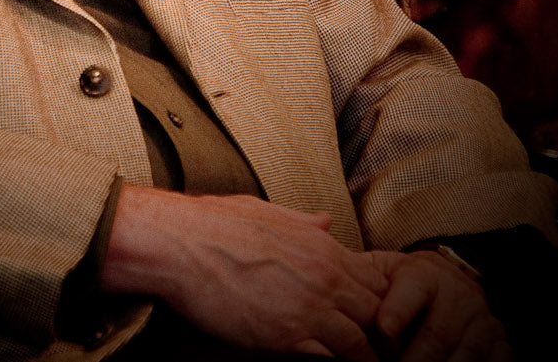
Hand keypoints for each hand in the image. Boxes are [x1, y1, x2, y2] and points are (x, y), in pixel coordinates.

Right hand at [100, 187, 387, 360]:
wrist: (182, 243)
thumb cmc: (217, 223)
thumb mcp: (267, 211)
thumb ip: (304, 222)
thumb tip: (326, 221)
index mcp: (321, 246)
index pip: (374, 281)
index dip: (374, 300)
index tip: (363, 312)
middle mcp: (323, 278)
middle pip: (374, 314)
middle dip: (371, 329)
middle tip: (361, 341)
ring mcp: (306, 310)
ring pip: (357, 345)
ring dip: (353, 354)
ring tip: (344, 360)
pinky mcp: (283, 339)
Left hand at [368, 250, 510, 361]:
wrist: (453, 281)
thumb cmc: (406, 283)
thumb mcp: (384, 271)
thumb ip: (361, 277)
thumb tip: (325, 281)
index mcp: (423, 275)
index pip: (411, 289)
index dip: (397, 310)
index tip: (383, 330)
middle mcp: (456, 296)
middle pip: (437, 334)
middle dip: (415, 359)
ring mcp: (481, 321)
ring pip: (465, 354)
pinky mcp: (500, 342)